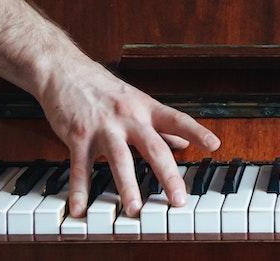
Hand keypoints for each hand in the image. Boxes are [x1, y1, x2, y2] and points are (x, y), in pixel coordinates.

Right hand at [36, 60, 219, 217]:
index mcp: (145, 109)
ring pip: (120, 159)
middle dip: (168, 174)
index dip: (196, 131)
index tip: (214, 145)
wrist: (65, 71)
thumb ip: (159, 125)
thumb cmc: (103, 88)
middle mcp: (128, 117)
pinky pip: (80, 167)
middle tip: (179, 199)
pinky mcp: (78, 136)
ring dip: (128, 186)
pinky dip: (80, 190)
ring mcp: (103, 127)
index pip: (176, 119)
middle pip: (153, 147)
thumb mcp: (136, 101)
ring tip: (135, 209)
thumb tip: (184, 144)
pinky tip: (81, 209)